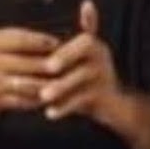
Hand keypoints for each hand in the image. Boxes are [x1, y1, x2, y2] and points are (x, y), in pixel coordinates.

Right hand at [0, 28, 58, 113]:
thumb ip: (15, 40)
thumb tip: (46, 42)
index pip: (20, 40)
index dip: (42, 41)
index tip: (58, 41)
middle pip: (30, 64)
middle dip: (53, 64)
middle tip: (71, 63)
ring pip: (30, 86)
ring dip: (51, 85)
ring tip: (66, 81)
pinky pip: (24, 102)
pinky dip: (40, 99)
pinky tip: (52, 97)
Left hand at [38, 0, 124, 125]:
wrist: (111, 104)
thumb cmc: (84, 77)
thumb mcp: (74, 57)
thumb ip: (57, 44)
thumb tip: (37, 35)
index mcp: (91, 43)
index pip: (83, 39)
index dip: (67, 46)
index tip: (48, 57)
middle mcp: (100, 55)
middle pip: (83, 51)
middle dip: (63, 59)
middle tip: (46, 68)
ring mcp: (103, 75)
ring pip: (80, 77)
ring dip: (60, 86)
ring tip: (42, 95)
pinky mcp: (102, 96)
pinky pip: (81, 100)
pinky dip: (65, 107)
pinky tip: (49, 113)